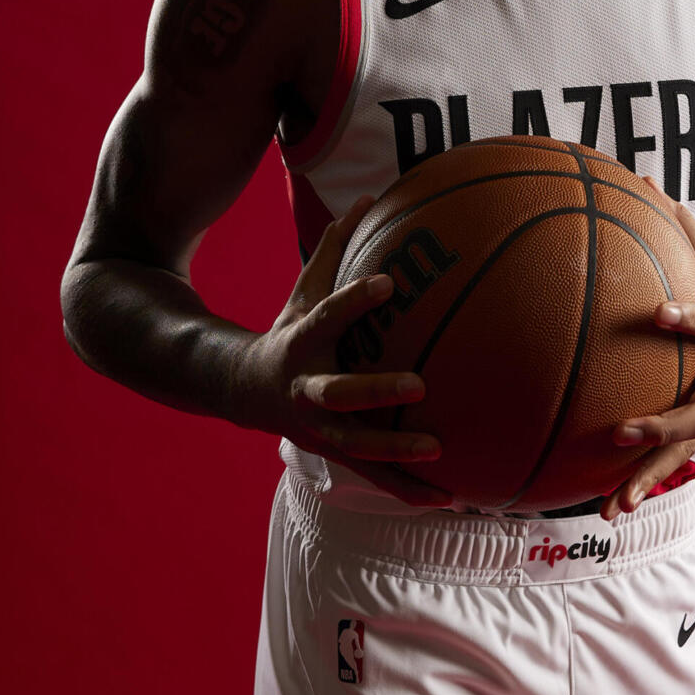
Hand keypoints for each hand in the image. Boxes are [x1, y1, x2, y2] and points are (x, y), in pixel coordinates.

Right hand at [239, 196, 452, 506]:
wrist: (243, 391)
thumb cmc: (291, 330)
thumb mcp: (304, 290)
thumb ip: (335, 248)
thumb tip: (367, 196)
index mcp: (303, 343)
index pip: (329, 317)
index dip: (354, 301)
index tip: (386, 284)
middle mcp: (308, 390)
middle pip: (339, 394)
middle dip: (375, 393)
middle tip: (419, 385)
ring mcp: (320, 429)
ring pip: (357, 446)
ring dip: (396, 453)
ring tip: (439, 450)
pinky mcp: (335, 454)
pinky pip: (375, 477)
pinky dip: (409, 489)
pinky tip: (451, 497)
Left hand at [600, 195, 694, 521]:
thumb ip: (686, 231)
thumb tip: (642, 182)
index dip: (691, 319)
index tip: (660, 313)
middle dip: (663, 425)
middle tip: (621, 432)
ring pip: (685, 451)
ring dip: (649, 479)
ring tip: (611, 507)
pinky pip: (675, 461)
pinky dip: (644, 484)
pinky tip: (608, 507)